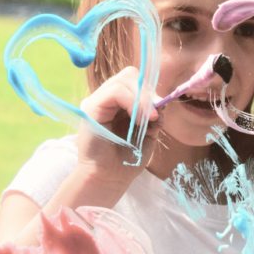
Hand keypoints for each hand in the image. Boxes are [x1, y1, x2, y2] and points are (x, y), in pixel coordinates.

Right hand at [76, 66, 162, 193]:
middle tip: (156, 114)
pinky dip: (132, 102)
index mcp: (121, 103)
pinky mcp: (91, 108)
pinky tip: (139, 121)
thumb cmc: (127, 158)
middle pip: (130, 75)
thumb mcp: (148, 132)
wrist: (110, 177)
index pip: (137, 80)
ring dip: (142, 100)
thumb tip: (162, 102)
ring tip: (148, 120)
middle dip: (148, 93)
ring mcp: (98, 101)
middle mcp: (108, 99)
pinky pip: (115, 92)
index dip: (152, 91)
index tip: (161, 110)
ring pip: (124, 80)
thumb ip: (153, 115)